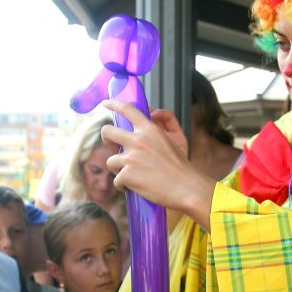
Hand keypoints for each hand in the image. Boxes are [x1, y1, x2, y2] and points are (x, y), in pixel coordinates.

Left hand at [102, 100, 215, 228]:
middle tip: (112, 147)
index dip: (114, 104)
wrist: (186, 188)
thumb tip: (145, 121)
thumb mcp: (174, 140)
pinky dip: (124, 186)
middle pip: (107, 132)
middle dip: (106, 139)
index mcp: (149, 130)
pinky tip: (134, 188)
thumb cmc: (180, 166)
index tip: (106, 103)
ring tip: (132, 176)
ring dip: (118, 169)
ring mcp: (130, 158)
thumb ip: (159, 128)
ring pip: (111, 161)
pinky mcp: (127, 175)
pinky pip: (117, 180)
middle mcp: (138, 140)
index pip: (127, 110)